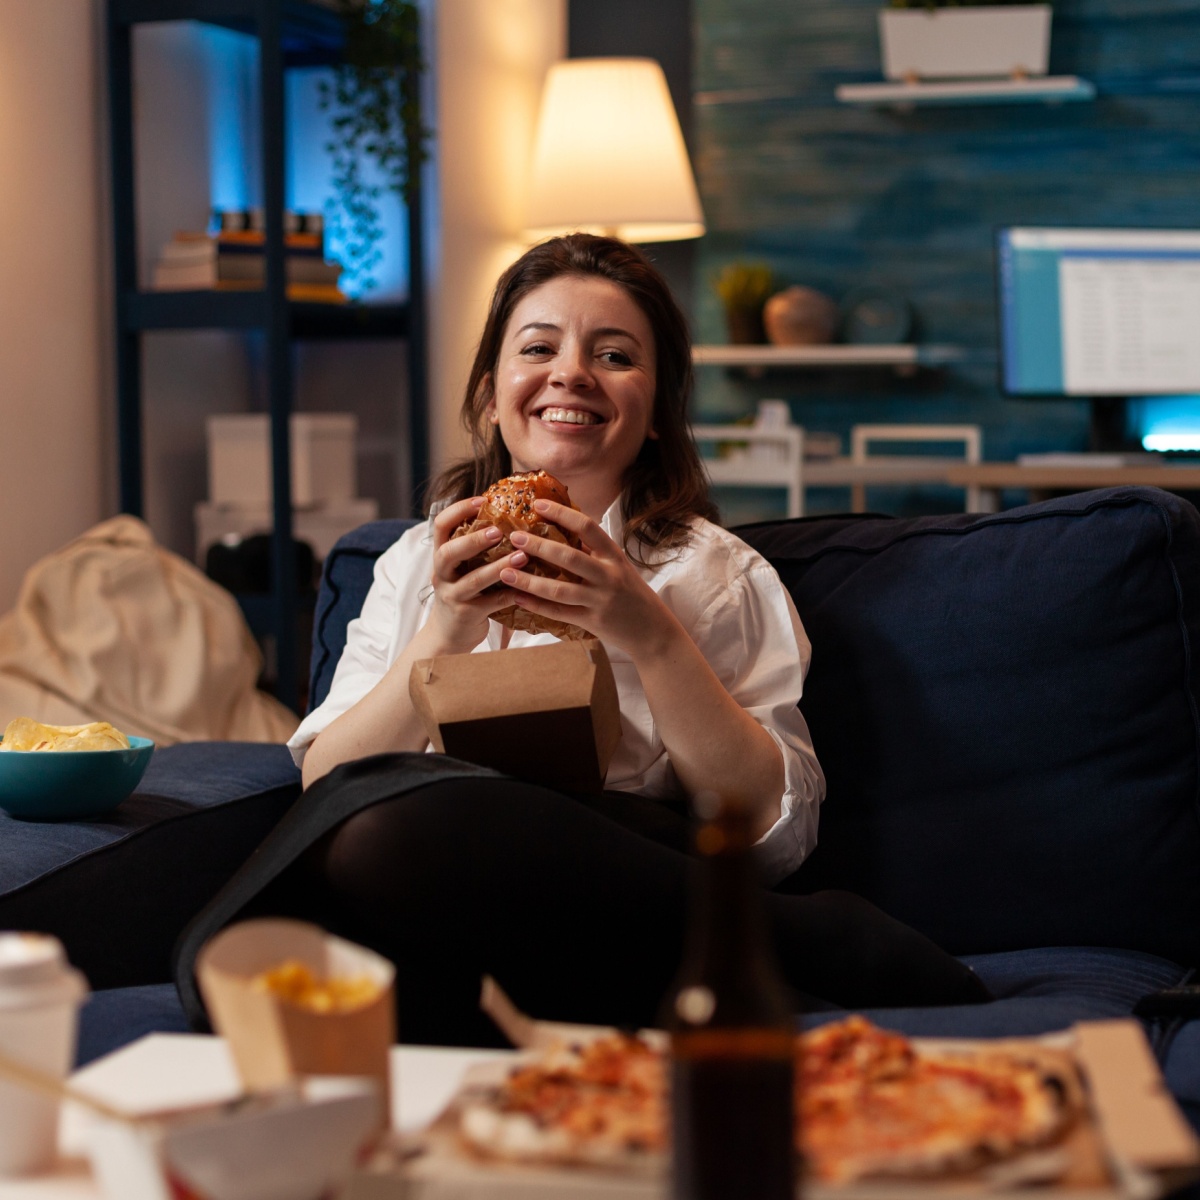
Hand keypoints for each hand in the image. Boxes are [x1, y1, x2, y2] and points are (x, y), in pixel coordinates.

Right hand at [424, 496, 527, 653]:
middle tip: (498, 531)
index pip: (440, 525)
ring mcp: (452, 595)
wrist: (448, 635)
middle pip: (449, 552)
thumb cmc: (463, 593)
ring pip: (473, 579)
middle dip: (474, 540)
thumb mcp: (461, 568)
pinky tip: (528, 587)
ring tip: (522, 556)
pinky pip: (491, 603)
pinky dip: (510, 594)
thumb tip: (509, 516)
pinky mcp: (467, 615)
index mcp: (442, 556)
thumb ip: (475, 547)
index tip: (482, 499)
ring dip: (498, 567)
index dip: (458, 510)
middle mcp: (442, 574)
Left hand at [497, 499, 677, 655]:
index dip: (561, 513)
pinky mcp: (593, 622)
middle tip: (514, 537)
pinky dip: (537, 606)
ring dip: (529, 581)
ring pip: (560, 589)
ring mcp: (600, 600)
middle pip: (569, 557)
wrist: (653, 631)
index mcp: (614, 555)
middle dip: (539, 546)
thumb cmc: (632, 594)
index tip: (538, 504)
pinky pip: (560, 613)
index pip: (587, 527)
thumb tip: (562, 526)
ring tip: (505, 573)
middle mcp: (608, 575)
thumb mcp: (618, 566)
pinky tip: (518, 599)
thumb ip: (593, 551)